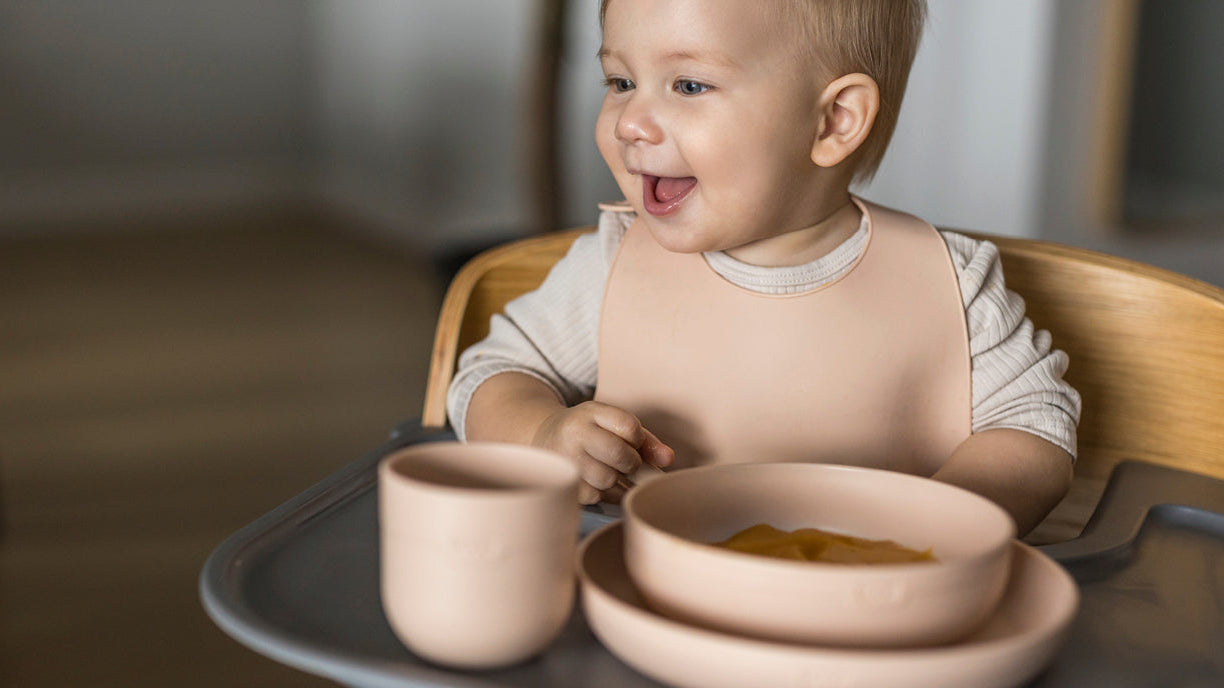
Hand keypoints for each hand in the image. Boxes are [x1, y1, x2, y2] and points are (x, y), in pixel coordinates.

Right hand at [532, 401, 673, 503]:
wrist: (544, 436)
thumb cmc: (589, 431)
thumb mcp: (612, 424)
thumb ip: (645, 441)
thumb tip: (668, 459)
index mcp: (591, 412)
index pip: (629, 426)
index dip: (637, 438)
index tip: (631, 441)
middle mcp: (575, 433)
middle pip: (620, 455)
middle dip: (631, 462)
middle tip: (625, 462)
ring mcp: (566, 459)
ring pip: (609, 479)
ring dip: (617, 479)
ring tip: (609, 470)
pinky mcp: (564, 483)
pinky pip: (597, 495)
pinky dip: (606, 492)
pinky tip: (599, 481)